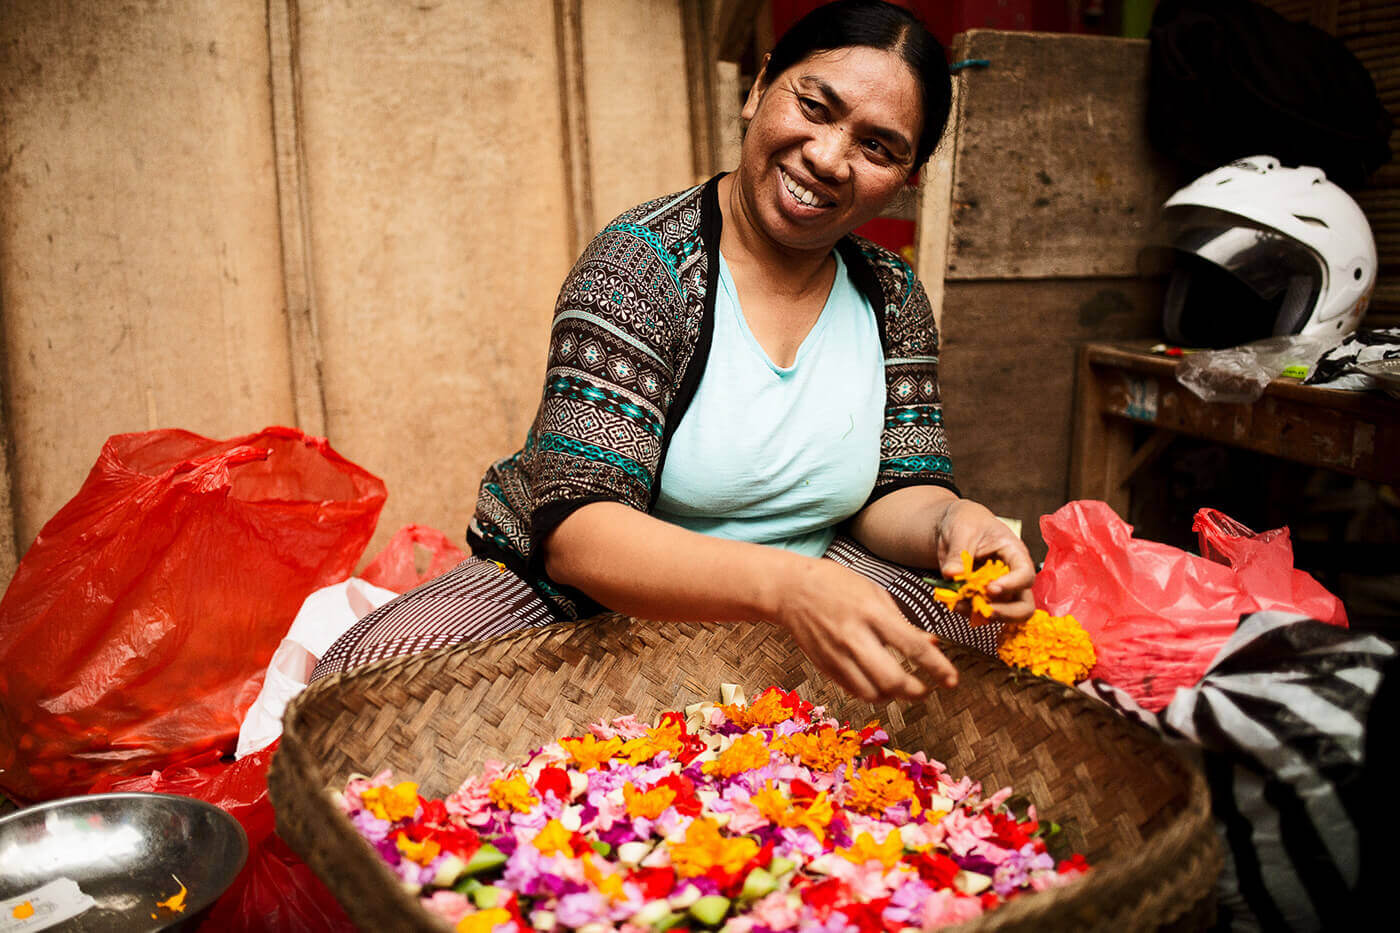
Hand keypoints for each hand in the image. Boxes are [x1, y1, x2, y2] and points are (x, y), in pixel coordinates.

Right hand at [774, 557, 958, 702]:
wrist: (791, 591)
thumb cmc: (837, 586)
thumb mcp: (875, 593)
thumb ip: (904, 623)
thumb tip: (932, 644)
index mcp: (871, 613)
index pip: (913, 647)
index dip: (937, 667)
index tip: (952, 680)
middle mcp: (854, 637)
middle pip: (892, 680)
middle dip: (916, 692)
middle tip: (926, 689)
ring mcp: (837, 655)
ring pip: (873, 694)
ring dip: (894, 696)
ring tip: (903, 687)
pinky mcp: (825, 667)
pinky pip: (855, 691)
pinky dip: (873, 693)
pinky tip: (880, 683)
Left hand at [935, 500, 1035, 622]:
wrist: (955, 528)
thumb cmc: (966, 522)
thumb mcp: (961, 530)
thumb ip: (958, 553)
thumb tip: (952, 574)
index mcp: (1014, 553)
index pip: (1025, 574)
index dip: (1012, 585)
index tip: (990, 588)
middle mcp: (1013, 576)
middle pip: (1024, 605)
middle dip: (1007, 613)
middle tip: (984, 610)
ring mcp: (1000, 591)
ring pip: (1004, 615)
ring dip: (982, 614)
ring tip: (958, 604)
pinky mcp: (983, 598)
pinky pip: (981, 613)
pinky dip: (968, 612)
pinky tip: (954, 603)